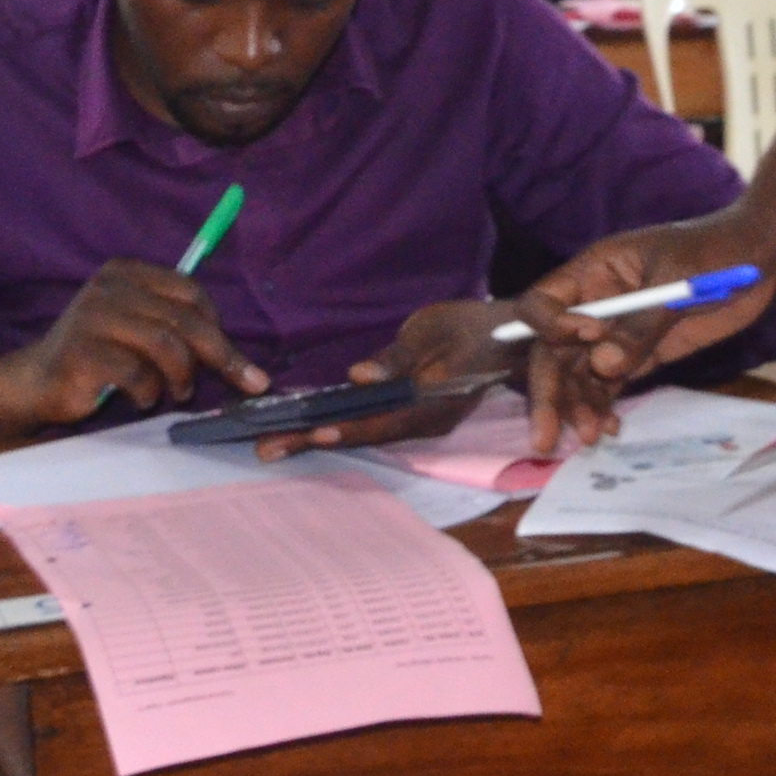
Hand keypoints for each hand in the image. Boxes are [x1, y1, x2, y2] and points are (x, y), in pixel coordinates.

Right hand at [0, 260, 267, 442]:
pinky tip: (141, 398)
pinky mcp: (82, 353)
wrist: (36, 382)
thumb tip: (235, 353)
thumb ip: (176, 326)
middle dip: (219, 355)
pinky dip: (148, 392)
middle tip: (243, 382)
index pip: (190, 291)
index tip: (232, 358)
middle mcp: (108, 288)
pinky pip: (138, 375)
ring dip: (181, 377)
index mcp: (126, 273)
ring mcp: (92, 318)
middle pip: (184, 320)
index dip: (217, 326)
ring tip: (176, 392)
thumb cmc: (99, 356)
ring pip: (166, 346)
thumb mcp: (138, 328)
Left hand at [252, 301, 515, 459]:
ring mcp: (420, 423)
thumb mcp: (432, 330)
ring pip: (365, 435)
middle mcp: (425, 422)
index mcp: (433, 401)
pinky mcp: (414, 416)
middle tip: (267, 449)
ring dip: (319, 439)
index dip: (346, 427)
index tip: (310, 433)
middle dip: (314, 442)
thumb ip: (396, 358)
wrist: (507, 339)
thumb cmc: (471, 326)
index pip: (382, 420)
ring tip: (275, 444)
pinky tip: (306, 429)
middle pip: (365, 435)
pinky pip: (372, 427)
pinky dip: (338, 428)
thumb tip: (358, 376)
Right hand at [518, 206, 775, 454]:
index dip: (551, 326)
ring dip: (578, 406)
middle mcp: (595, 304)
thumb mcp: (677, 278)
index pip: (544, 302)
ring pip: (579, 374)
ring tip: (591, 437)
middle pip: (553, 349)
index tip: (588, 340)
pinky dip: (603, 406)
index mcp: (593, 271)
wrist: (758, 257)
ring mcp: (615, 333)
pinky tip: (609, 429)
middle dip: (549, 391)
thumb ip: (641, 323)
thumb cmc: (714, 249)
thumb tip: (602, 364)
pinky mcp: (640, 355)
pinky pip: (609, 383)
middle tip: (545, 435)